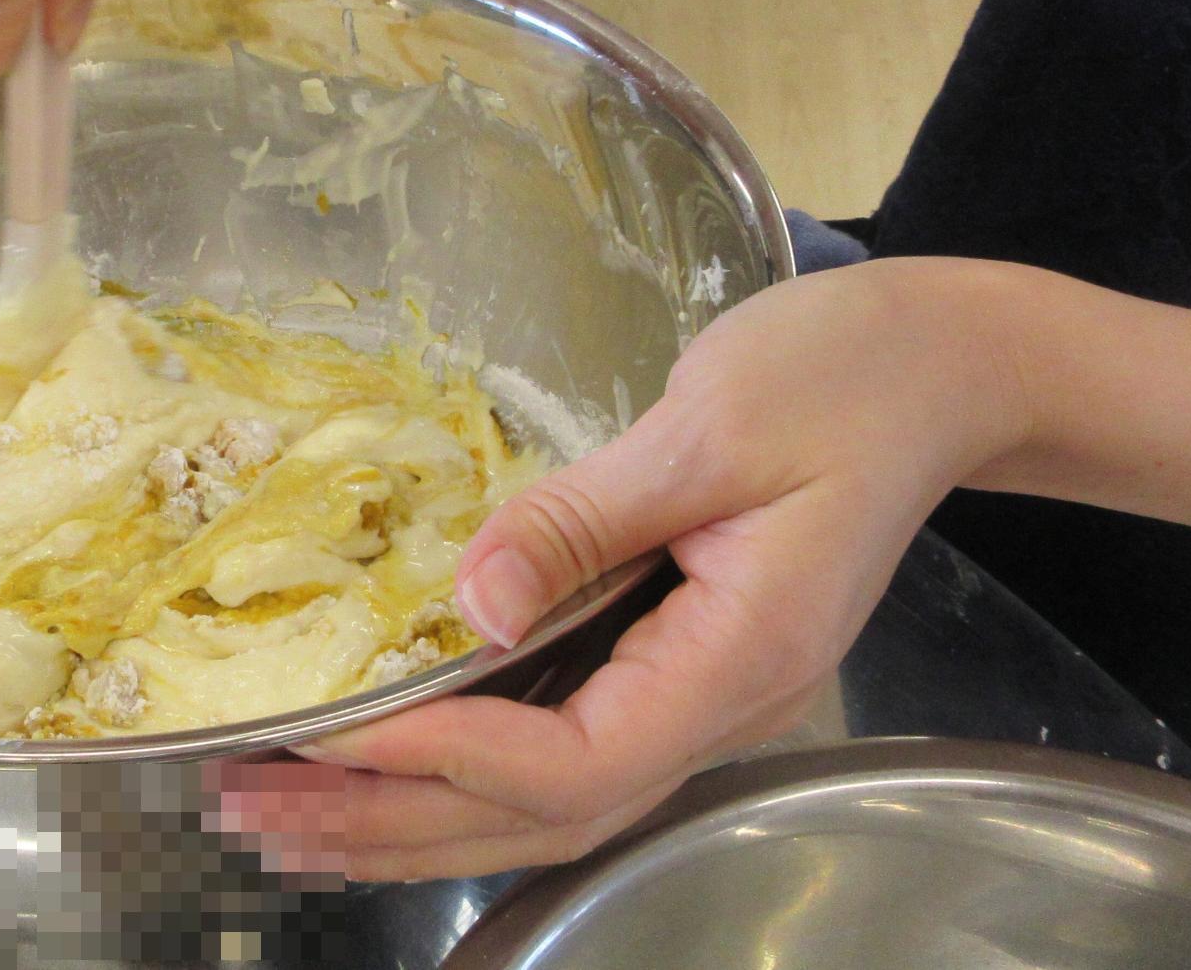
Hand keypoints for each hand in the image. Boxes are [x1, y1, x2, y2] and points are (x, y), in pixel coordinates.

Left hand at [219, 259, 1036, 880]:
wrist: (938, 368)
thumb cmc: (844, 376)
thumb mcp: (711, 427)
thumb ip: (586, 519)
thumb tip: (470, 600)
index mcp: (740, 653)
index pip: (577, 761)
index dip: (448, 763)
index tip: (327, 742)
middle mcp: (721, 702)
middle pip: (545, 813)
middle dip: (393, 823)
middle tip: (252, 810)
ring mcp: (702, 690)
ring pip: (548, 799)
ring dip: (412, 817)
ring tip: (282, 818)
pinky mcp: (676, 659)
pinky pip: (563, 744)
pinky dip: (464, 770)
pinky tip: (389, 766)